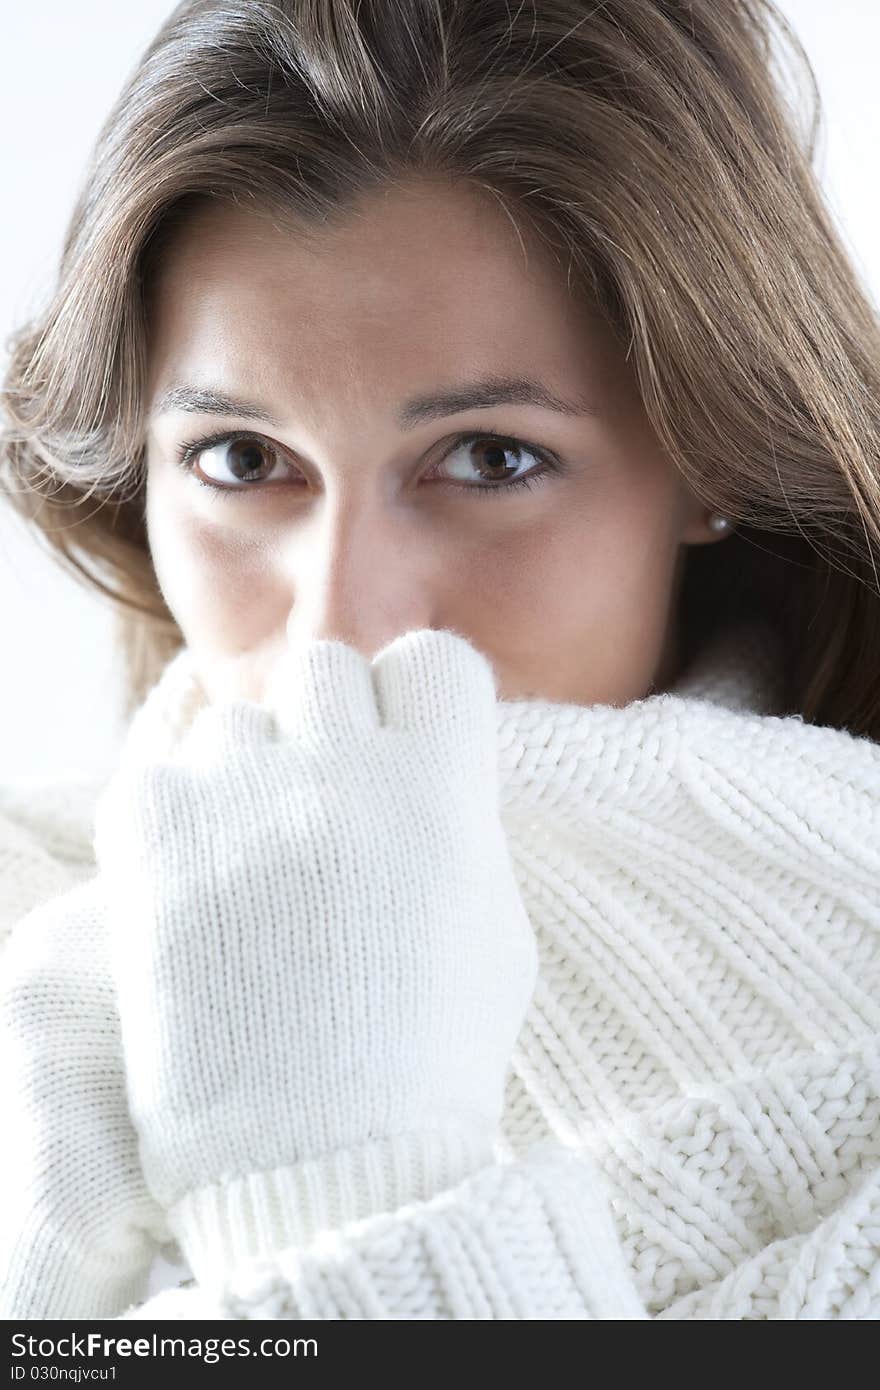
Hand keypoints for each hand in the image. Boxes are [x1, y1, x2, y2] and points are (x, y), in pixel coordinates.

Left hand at [92, 628, 538, 1281]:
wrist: (320, 1156)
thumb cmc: (429, 1056)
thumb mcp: (493, 933)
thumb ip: (462, 829)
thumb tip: (427, 778)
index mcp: (439, 788)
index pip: (434, 662)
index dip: (421, 706)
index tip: (408, 746)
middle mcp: (340, 769)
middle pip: (329, 669)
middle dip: (333, 726)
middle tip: (327, 802)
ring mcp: (241, 796)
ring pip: (241, 720)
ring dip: (254, 774)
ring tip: (257, 864)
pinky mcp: (155, 832)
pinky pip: (166, 772)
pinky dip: (184, 818)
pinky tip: (203, 888)